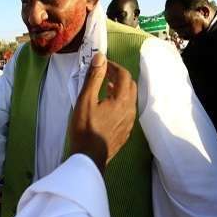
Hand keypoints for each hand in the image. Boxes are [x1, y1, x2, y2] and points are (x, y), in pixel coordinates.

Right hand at [69, 53, 136, 171]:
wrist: (89, 158)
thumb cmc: (85, 128)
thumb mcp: (85, 100)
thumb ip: (94, 78)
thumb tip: (100, 57)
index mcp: (122, 100)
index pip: (124, 75)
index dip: (114, 66)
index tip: (102, 64)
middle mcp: (130, 110)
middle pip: (131, 86)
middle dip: (119, 76)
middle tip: (105, 74)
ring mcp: (130, 123)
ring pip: (130, 99)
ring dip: (120, 90)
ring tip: (106, 88)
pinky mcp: (126, 132)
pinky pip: (127, 111)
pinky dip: (120, 103)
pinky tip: (107, 107)